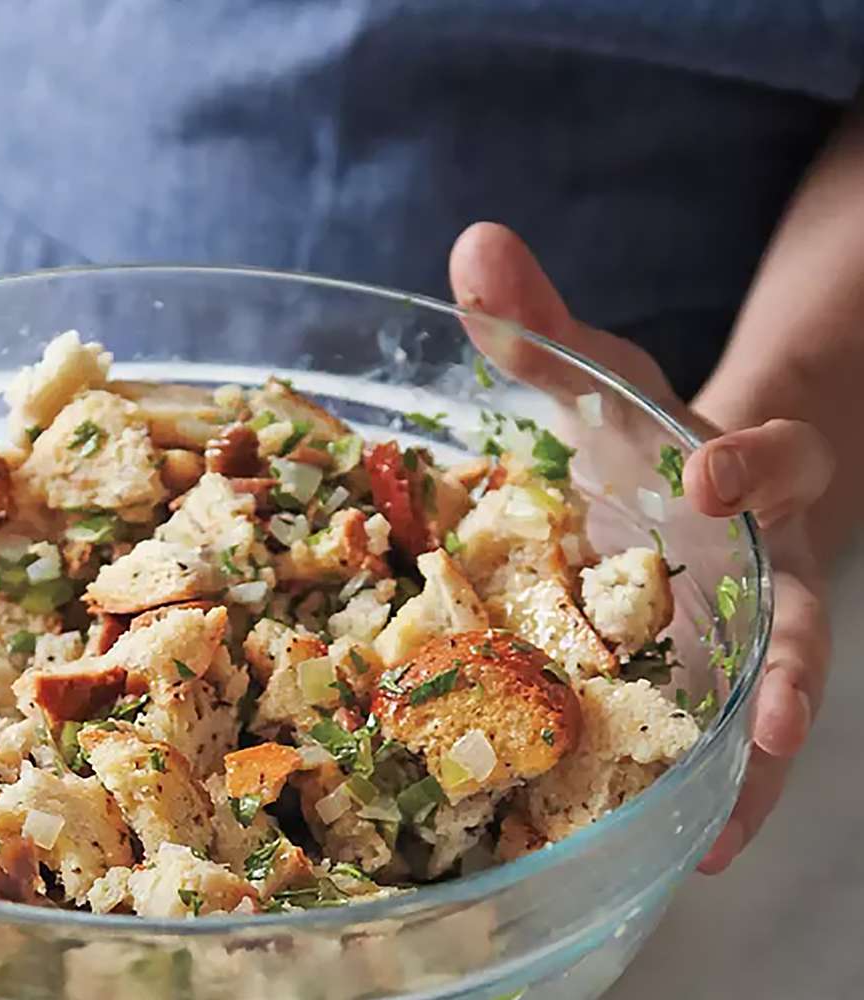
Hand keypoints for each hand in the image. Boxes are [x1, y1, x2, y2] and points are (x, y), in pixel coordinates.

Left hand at [449, 221, 833, 873]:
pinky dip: (716, 796)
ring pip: (772, 707)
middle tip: (778, 723)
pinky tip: (686, 851)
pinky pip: (724, 748)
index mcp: (747, 475)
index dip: (753, 463)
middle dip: (790, 670)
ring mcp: (747, 639)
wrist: (703, 483)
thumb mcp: (597, 375)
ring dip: (754, 773)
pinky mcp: (714, 689)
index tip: (710, 474)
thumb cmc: (645, 431)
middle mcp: (767, 567)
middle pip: (802, 622)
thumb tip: (469, 245)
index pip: (774, 460)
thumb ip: (538, 323)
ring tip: (718, 836)